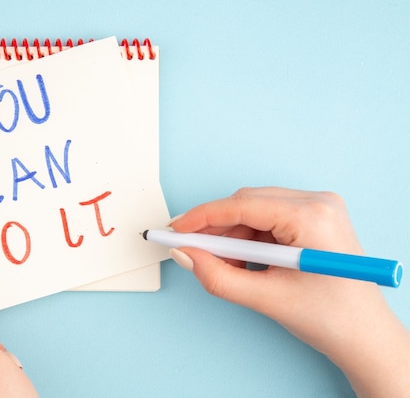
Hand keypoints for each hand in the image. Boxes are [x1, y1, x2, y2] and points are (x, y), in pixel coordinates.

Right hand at [169, 187, 409, 397]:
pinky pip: (269, 219)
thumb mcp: (266, 298)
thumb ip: (218, 276)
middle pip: (247, 204)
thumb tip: (185, 255)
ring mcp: (320, 208)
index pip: (242, 205)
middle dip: (216, 229)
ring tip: (223, 265)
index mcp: (312, 217)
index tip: (174, 229)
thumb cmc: (330, 318)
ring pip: (256, 211)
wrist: (365, 336)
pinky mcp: (316, 218)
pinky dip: (250, 239)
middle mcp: (318, 203)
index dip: (202, 217)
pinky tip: (244, 262)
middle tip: (190, 250)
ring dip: (232, 236)